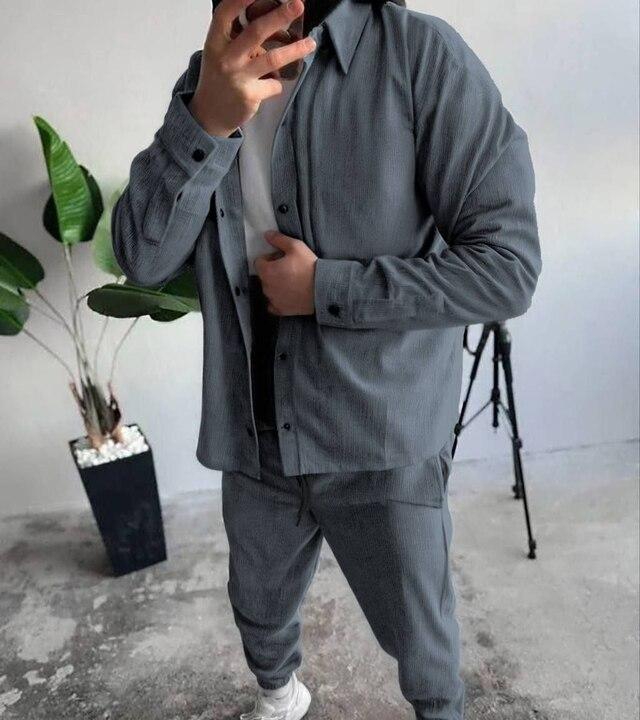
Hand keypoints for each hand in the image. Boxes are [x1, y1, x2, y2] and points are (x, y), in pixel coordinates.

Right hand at [188, 0, 315, 136]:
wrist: (210, 115)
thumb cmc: (219, 78)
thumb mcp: (219, 53)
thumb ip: (238, 38)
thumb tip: (272, 20)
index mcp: (215, 42)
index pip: (225, 13)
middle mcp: (226, 58)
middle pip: (256, 32)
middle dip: (280, 16)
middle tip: (298, 5)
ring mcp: (238, 77)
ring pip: (272, 59)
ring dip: (295, 50)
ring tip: (311, 43)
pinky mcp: (250, 95)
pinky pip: (274, 84)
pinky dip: (276, 82)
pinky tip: (269, 85)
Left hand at [254, 231, 316, 315]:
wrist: (323, 289)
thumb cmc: (309, 267)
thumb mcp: (296, 247)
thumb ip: (279, 239)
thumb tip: (267, 235)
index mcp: (267, 271)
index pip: (259, 262)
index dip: (270, 258)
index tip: (282, 258)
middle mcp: (266, 287)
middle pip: (264, 276)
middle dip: (272, 271)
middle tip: (289, 269)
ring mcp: (273, 300)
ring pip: (269, 290)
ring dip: (276, 285)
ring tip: (292, 281)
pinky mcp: (281, 310)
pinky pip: (273, 305)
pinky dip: (278, 300)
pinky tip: (288, 295)